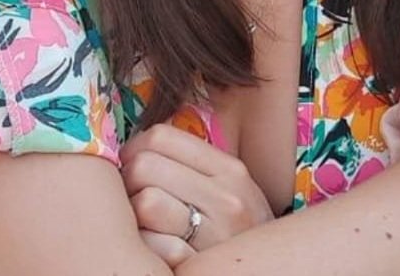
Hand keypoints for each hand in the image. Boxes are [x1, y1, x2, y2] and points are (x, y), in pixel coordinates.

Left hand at [120, 123, 273, 267]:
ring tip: (147, 221)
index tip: (131, 163)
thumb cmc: (240, 229)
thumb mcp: (231, 187)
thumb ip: (194, 164)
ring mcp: (213, 235)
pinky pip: (151, 245)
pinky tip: (158, 247)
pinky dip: (147, 246)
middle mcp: (226, 198)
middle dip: (129, 181)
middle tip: (134, 194)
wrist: (270, 273)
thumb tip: (138, 146)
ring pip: (145, 203)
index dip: (134, 148)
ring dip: (136, 215)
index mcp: (230, 170)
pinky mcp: (198, 265)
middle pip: (144, 166)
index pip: (161, 137)